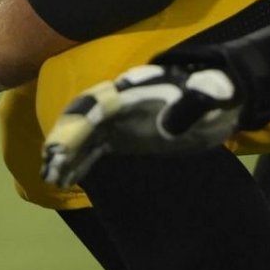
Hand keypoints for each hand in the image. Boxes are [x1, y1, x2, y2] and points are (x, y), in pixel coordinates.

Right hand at [41, 62, 241, 187]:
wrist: (218, 97)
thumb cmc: (213, 95)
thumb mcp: (210, 96)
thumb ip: (191, 105)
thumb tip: (165, 126)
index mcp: (138, 91)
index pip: (101, 104)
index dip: (80, 123)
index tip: (64, 143)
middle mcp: (120, 102)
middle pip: (85, 118)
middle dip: (66, 139)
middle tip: (51, 164)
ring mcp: (119, 120)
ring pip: (86, 135)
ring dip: (67, 155)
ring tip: (52, 178)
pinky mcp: (121, 136)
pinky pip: (95, 148)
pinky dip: (79, 162)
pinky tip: (65, 179)